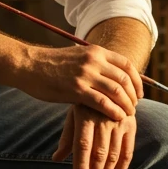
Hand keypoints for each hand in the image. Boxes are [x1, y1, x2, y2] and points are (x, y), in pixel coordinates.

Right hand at [15, 44, 143, 121]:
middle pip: (124, 79)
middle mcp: (94, 61)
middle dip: (133, 95)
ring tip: (128, 114)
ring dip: (126, 104)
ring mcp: (85, 75)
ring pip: (117, 91)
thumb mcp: (77, 56)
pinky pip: (103, 102)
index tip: (139, 92)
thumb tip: (109, 73)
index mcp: (95, 51)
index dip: (137, 80)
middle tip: (134, 106)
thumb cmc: (50, 64)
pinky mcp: (76, 90)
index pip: (126, 65)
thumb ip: (94, 62)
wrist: (28, 65)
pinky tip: (117, 118)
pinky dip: (114, 111)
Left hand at [52, 103, 137, 168]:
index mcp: (85, 115)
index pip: (83, 144)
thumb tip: (56, 159)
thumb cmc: (86, 104)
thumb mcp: (73, 115)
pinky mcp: (131, 126)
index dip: (81, 164)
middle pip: (99, 153)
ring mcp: (119, 123)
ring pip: (113, 155)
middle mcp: (103, 119)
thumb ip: (67, 137)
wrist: (111, 85)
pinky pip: (127, 152)